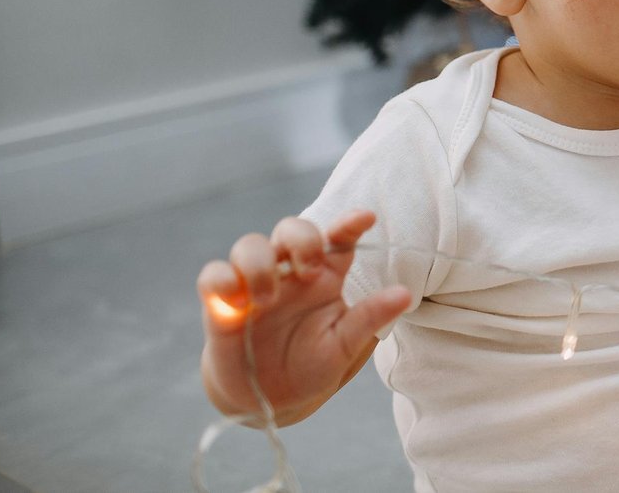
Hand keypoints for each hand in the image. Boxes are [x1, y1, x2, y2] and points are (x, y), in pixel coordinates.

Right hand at [196, 210, 409, 422]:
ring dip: (259, 262)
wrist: (269, 400)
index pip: (338, 239)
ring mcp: (254, 284)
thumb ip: (369, 318)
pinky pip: (213, 275)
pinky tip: (234, 300)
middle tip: (310, 267)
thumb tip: (405, 295)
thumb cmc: (311, 365)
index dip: (350, 224)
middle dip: (301, 238)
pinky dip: (220, 280)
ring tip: (268, 298)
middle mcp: (289, 273)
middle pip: (291, 229)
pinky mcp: (221, 304)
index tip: (366, 218)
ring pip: (249, 245)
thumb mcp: (344, 346)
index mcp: (324, 276)